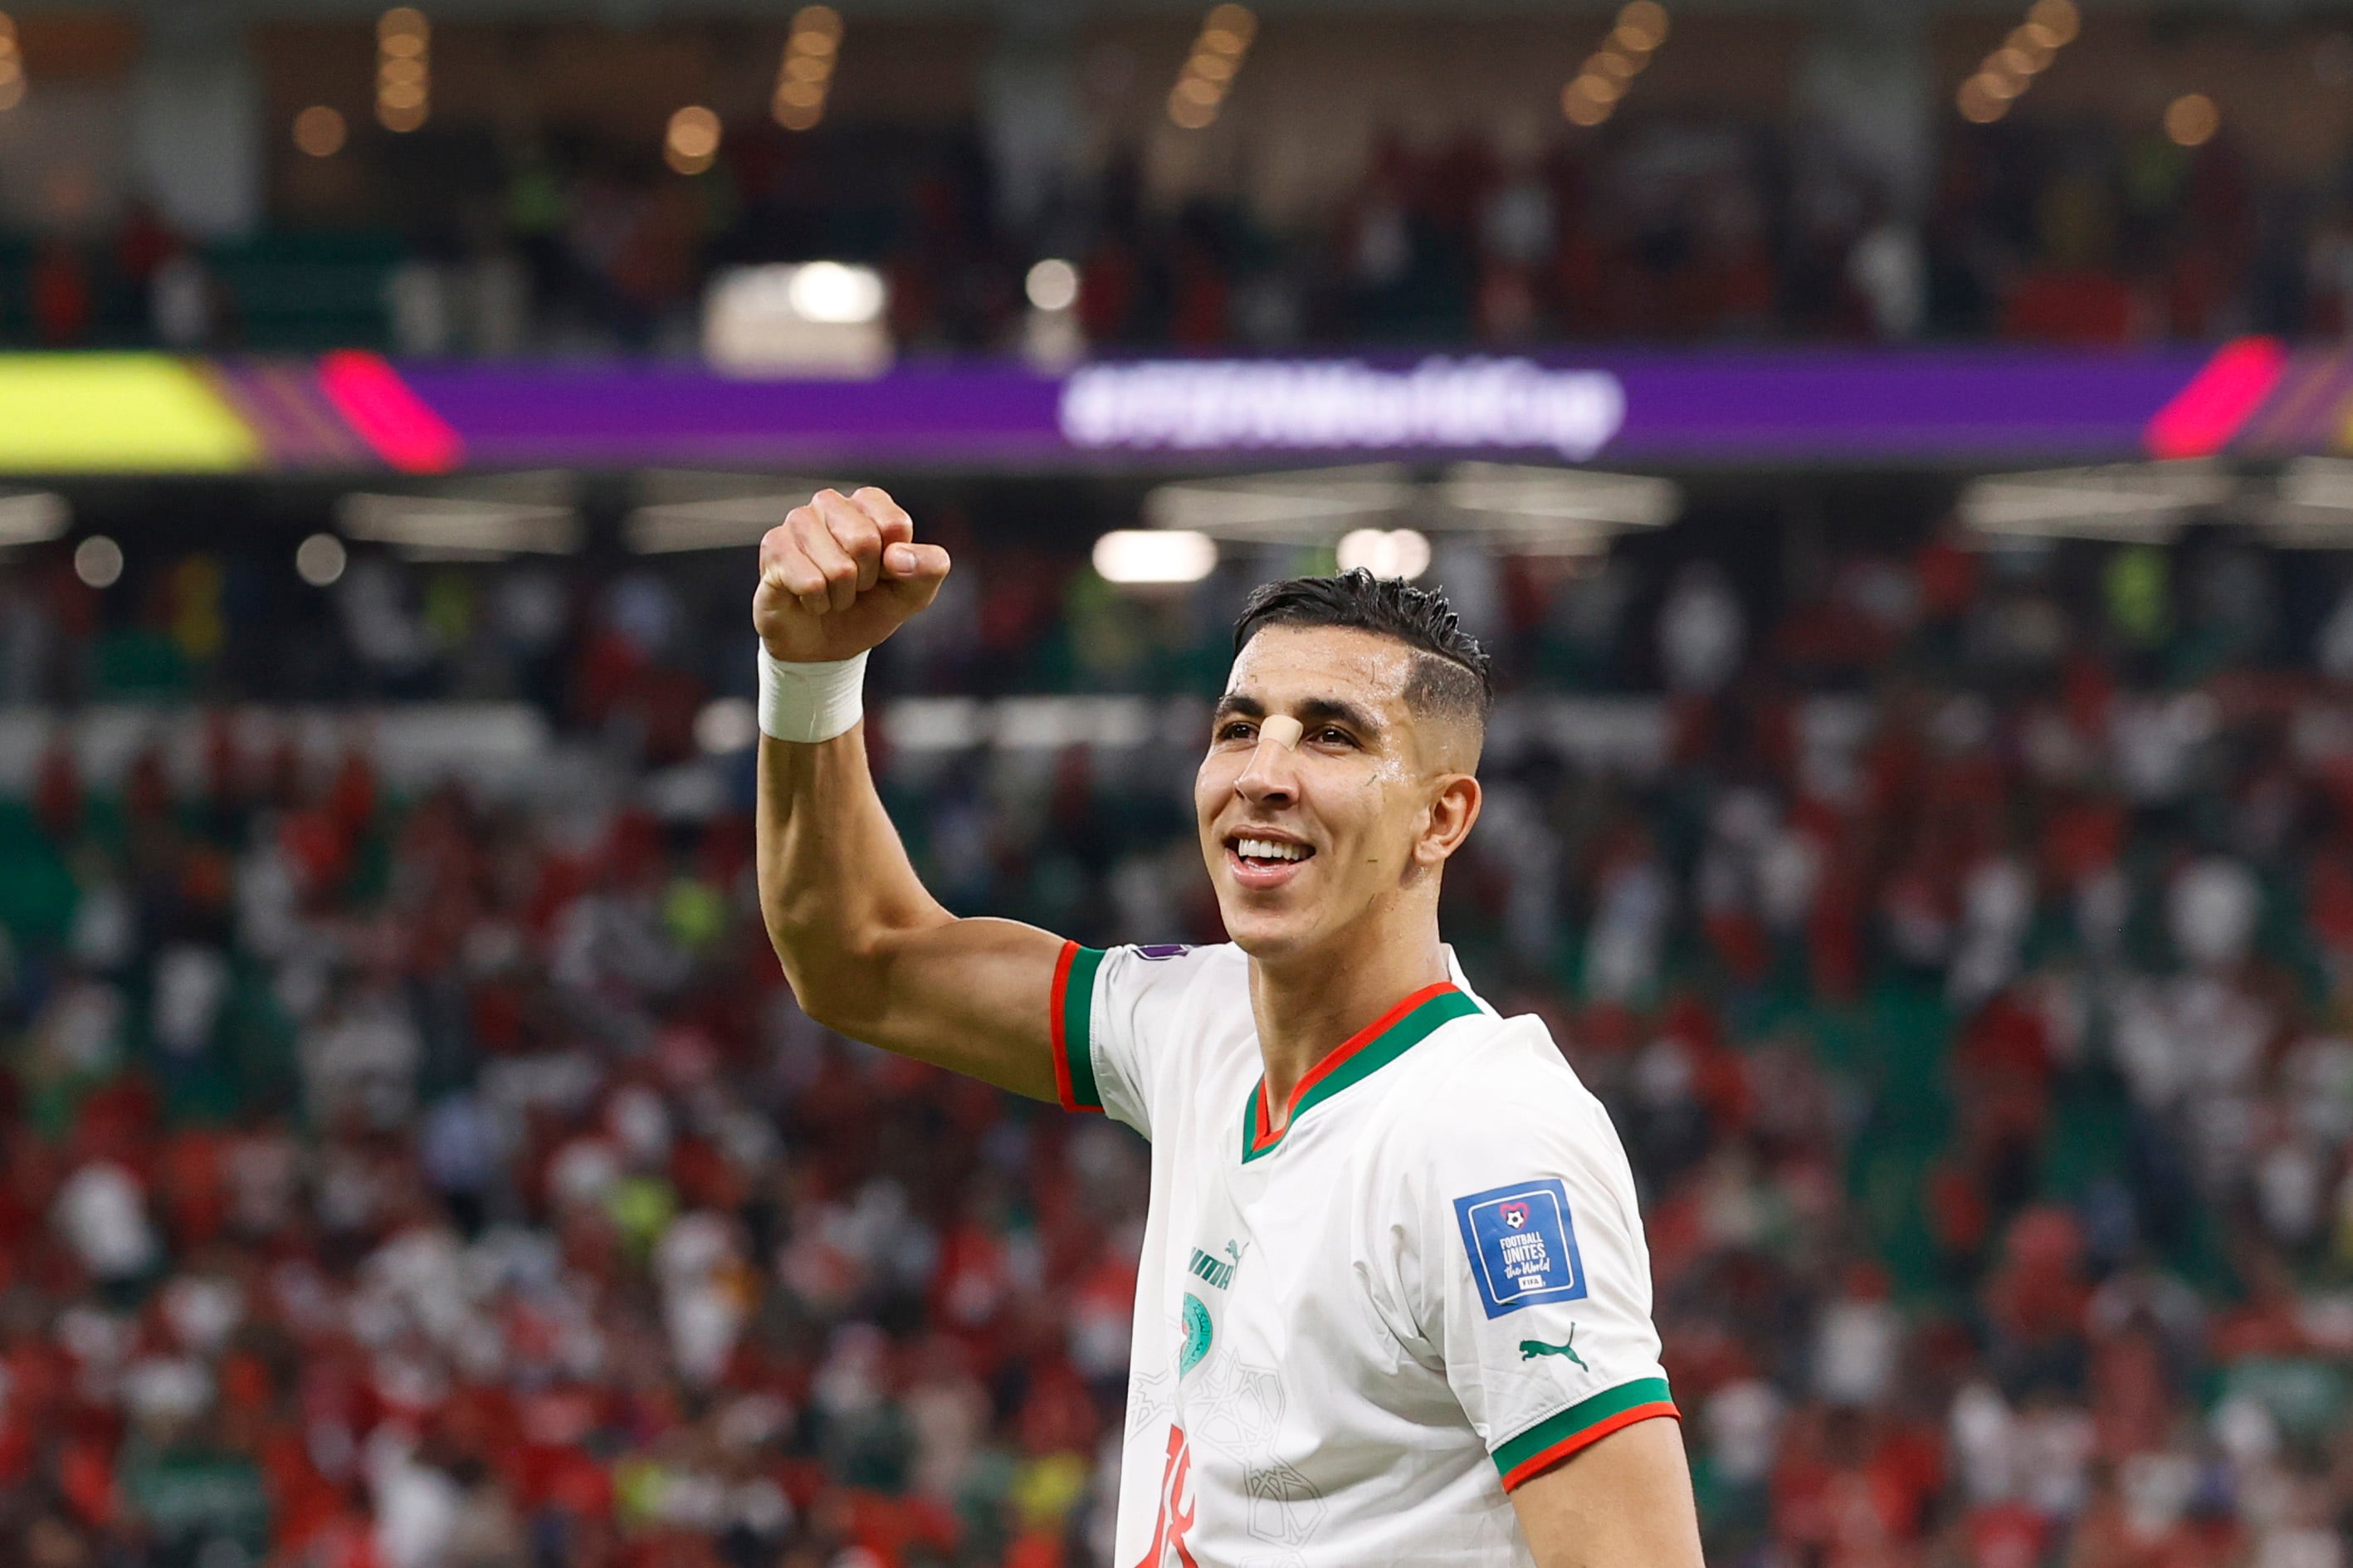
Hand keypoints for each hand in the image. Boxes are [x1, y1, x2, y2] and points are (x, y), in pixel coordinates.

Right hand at [753, 488, 952, 662]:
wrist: (825, 647)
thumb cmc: (869, 609)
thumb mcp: (913, 593)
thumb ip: (928, 568)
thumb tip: (899, 557)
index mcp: (868, 503)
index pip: (895, 524)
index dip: (894, 563)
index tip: (883, 573)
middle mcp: (830, 504)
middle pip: (864, 541)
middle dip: (865, 580)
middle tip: (855, 587)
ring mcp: (797, 522)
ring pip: (838, 567)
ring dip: (840, 595)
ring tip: (832, 594)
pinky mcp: (773, 548)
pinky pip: (811, 583)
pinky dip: (818, 604)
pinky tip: (810, 601)